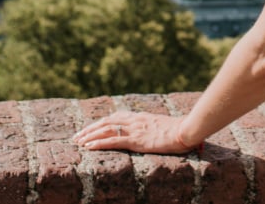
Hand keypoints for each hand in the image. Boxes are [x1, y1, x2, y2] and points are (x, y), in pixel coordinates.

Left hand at [73, 111, 199, 154]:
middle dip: (90, 129)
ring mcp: (135, 130)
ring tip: (78, 142)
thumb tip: (162, 134)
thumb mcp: (166, 126)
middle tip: (77, 136)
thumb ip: (159, 128)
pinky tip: (88, 147)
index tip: (91, 128)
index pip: (116, 117)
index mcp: (141, 117)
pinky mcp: (136, 140)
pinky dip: (98, 143)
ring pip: (106, 130)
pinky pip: (113, 141)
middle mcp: (135, 121)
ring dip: (90, 136)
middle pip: (107, 121)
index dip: (101, 122)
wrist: (187, 129)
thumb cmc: (182, 129)